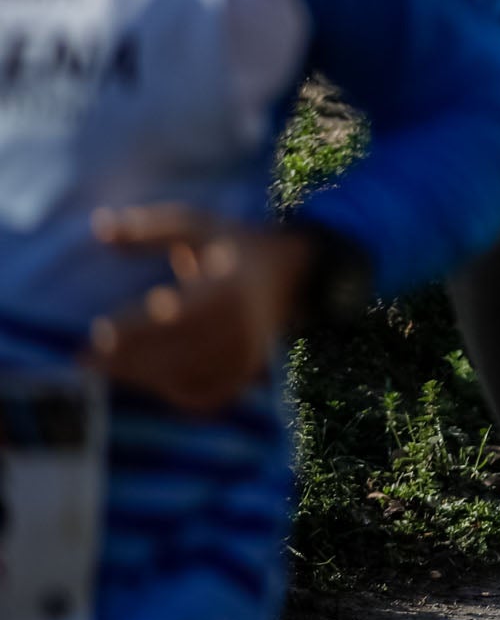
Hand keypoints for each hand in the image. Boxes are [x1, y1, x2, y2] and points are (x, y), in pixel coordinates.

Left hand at [89, 208, 308, 413]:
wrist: (293, 273)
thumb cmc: (233, 246)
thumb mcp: (196, 227)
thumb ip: (148, 228)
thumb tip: (97, 226)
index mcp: (229, 290)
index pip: (178, 320)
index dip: (137, 331)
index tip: (99, 332)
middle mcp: (242, 328)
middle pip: (176, 355)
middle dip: (128, 360)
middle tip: (85, 359)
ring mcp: (246, 355)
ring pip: (186, 378)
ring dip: (141, 376)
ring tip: (104, 366)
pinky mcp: (244, 372)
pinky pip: (202, 394)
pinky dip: (169, 389)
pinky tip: (142, 376)